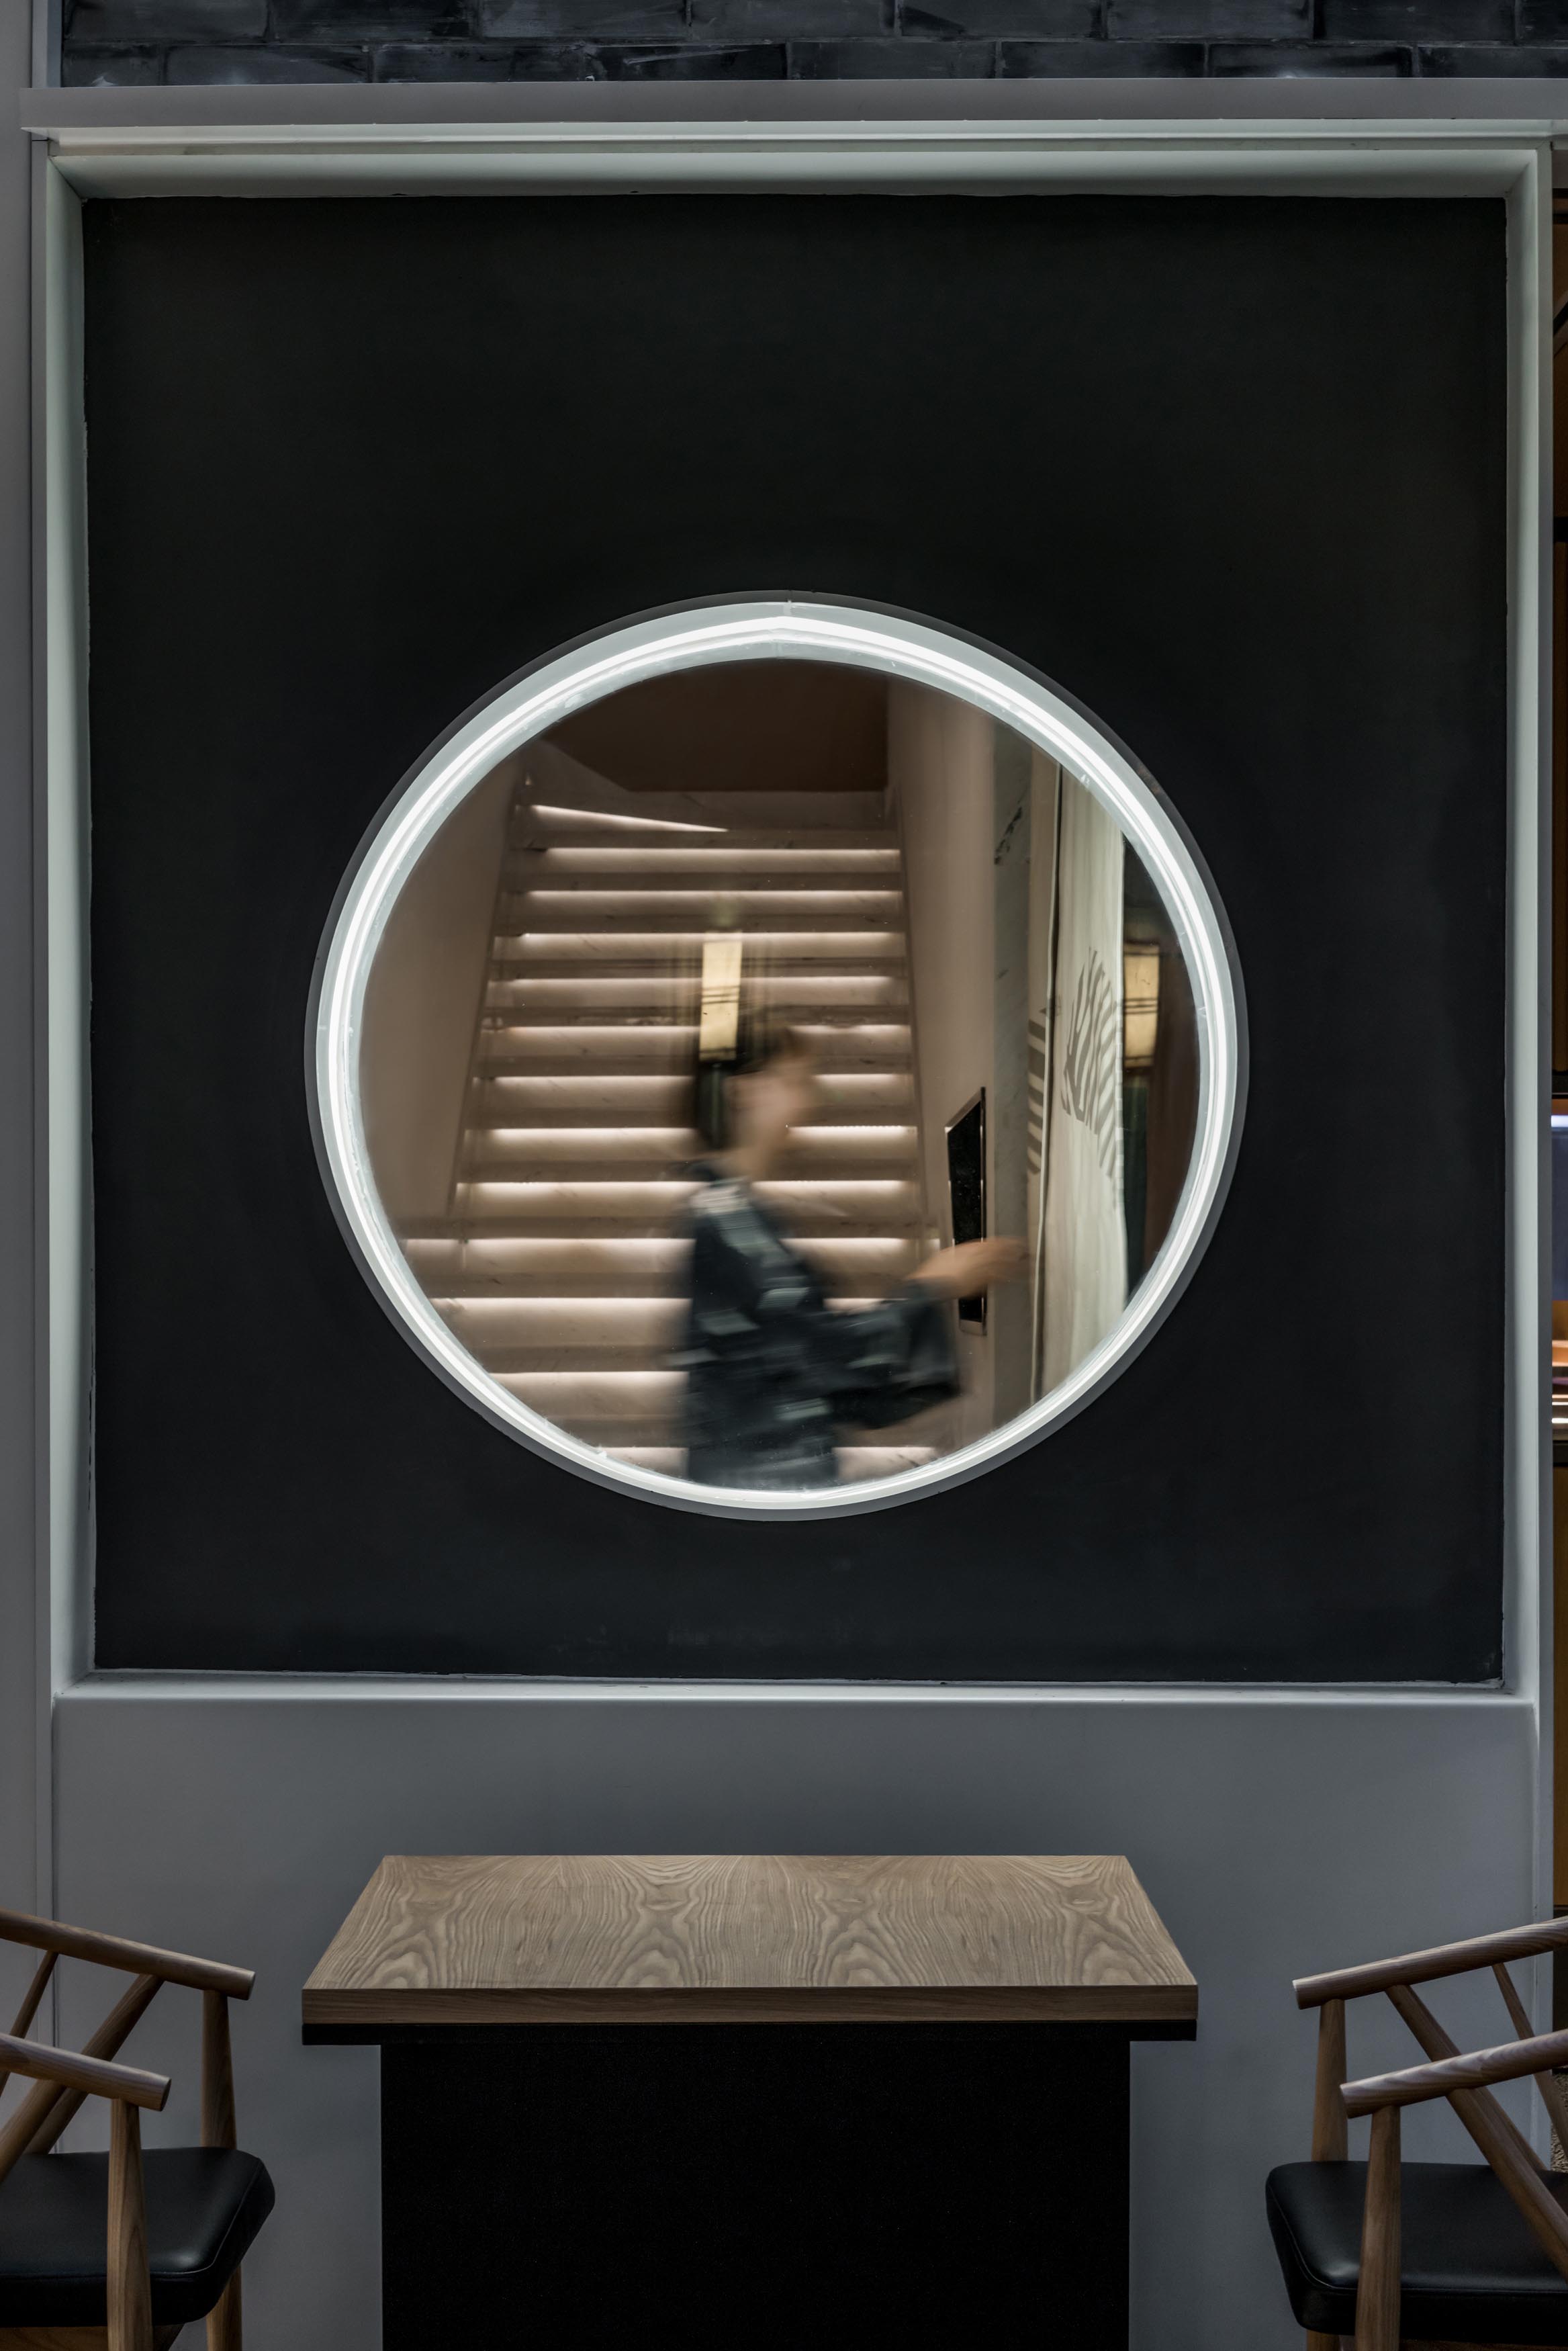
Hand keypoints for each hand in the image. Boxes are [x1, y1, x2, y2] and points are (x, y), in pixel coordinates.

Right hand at [911, 1238, 1027, 1299]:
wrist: (932, 1284)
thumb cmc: (936, 1272)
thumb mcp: (948, 1255)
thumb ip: (963, 1253)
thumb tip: (970, 1253)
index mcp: (970, 1248)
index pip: (993, 1243)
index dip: (1006, 1243)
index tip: (1016, 1242)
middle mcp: (978, 1256)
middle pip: (1003, 1251)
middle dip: (1017, 1250)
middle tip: (1029, 1250)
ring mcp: (981, 1269)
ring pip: (1005, 1263)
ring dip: (1019, 1263)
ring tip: (1030, 1263)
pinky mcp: (982, 1282)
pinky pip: (1000, 1278)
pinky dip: (1011, 1276)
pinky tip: (1018, 1277)